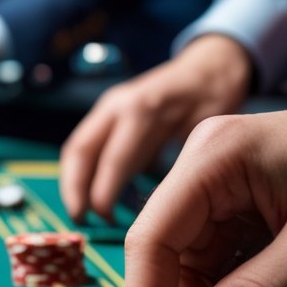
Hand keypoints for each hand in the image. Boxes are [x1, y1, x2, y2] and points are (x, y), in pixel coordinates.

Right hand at [59, 34, 253, 222]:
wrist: (210, 64)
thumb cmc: (213, 98)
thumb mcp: (207, 127)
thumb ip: (184, 160)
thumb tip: (163, 206)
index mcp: (143, 109)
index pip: (113, 155)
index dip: (105, 190)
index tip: (104, 219)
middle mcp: (117, 106)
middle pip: (80, 150)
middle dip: (74, 188)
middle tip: (80, 221)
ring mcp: (109, 109)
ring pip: (78, 148)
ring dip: (73, 183)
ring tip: (82, 215)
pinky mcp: (109, 115)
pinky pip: (87, 146)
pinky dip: (84, 173)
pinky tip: (93, 198)